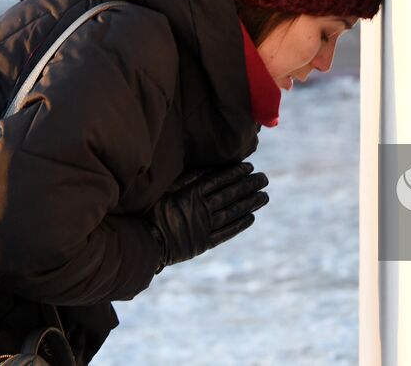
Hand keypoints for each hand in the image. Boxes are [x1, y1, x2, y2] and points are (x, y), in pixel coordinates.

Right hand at [143, 162, 268, 271]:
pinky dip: (240, 224)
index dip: (235, 173)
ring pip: (232, 212)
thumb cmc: (151, 213)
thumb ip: (186, 179)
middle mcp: (201, 210)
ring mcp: (204, 227)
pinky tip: (251, 217)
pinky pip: (226, 232)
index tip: (249, 167)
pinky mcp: (204, 243)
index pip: (219, 180)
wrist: (146, 243)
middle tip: (264, 178)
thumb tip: (206, 167)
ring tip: (264, 196)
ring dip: (250, 203)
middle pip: (230, 195)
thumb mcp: (166, 190)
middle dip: (249, 185)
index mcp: (191, 195)